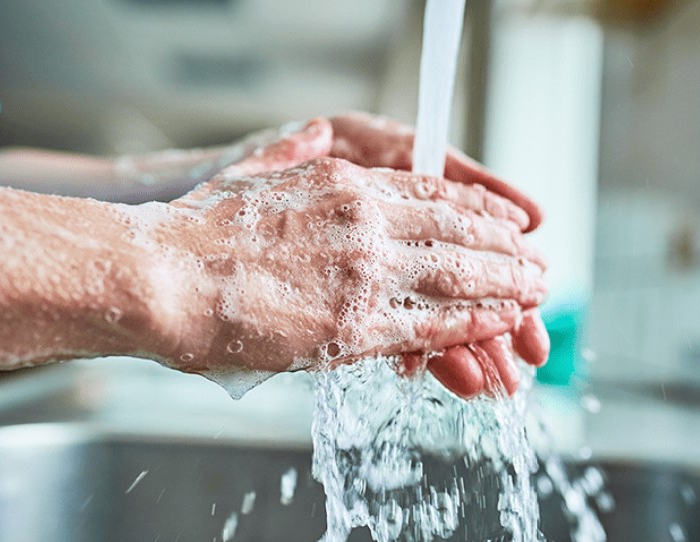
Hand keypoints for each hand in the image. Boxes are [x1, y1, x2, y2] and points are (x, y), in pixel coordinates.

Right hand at [150, 119, 545, 389]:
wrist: (162, 277)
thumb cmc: (195, 233)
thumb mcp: (249, 174)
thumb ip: (290, 156)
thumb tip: (309, 136)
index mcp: (340, 183)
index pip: (431, 190)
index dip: (476, 207)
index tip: (505, 220)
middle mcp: (363, 221)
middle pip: (456, 231)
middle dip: (504, 249)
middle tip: (538, 261)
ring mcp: (364, 272)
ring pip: (458, 275)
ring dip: (504, 284)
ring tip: (537, 290)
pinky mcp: (355, 325)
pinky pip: (432, 323)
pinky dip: (473, 322)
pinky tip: (502, 323)